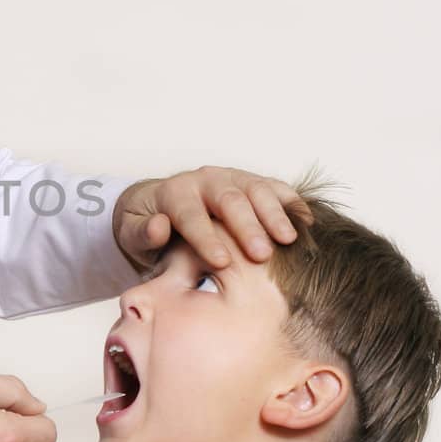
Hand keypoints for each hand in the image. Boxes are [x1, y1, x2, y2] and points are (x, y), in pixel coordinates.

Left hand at [114, 166, 306, 270]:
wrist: (161, 205)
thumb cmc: (148, 227)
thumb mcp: (134, 233)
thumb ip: (143, 233)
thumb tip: (159, 227)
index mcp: (175, 194)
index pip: (191, 215)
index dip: (206, 238)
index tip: (221, 262)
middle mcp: (206, 180)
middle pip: (229, 200)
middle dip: (247, 227)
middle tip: (262, 256)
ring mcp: (233, 179)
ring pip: (256, 190)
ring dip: (274, 214)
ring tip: (289, 240)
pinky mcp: (253, 183)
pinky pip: (276, 189)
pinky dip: (292, 204)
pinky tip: (307, 224)